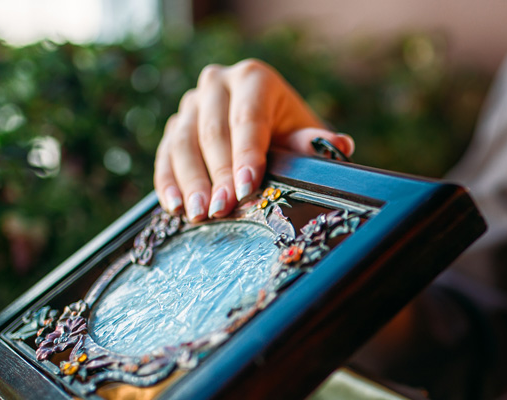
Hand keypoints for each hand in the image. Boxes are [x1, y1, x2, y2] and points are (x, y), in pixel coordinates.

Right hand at [154, 59, 354, 221]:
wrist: (269, 128)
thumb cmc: (290, 134)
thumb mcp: (304, 136)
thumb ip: (314, 142)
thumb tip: (340, 144)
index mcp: (254, 78)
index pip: (248, 118)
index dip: (246, 154)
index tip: (247, 186)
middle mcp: (217, 82)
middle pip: (213, 131)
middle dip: (218, 175)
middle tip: (222, 209)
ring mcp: (192, 102)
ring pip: (183, 141)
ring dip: (191, 182)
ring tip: (199, 214)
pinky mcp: (174, 125)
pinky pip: (166, 153)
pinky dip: (168, 181)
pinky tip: (175, 207)